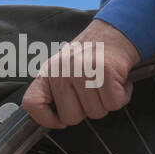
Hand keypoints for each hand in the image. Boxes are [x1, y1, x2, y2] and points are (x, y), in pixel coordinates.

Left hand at [22, 19, 140, 127]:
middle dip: (87, 110)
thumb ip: (56, 92)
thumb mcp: (64, 70)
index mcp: (48, 71)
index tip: (60, 121)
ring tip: (106, 84)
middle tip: (93, 92)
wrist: (116, 32)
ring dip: (106, 103)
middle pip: (71, 117)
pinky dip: (122, 97)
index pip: (32, 103)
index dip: (46, 119)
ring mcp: (83, 69)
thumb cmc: (92, 56)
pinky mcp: (105, 71)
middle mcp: (62, 69)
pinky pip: (113, 103)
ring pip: (95, 113)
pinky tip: (118, 83)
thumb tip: (57, 120)